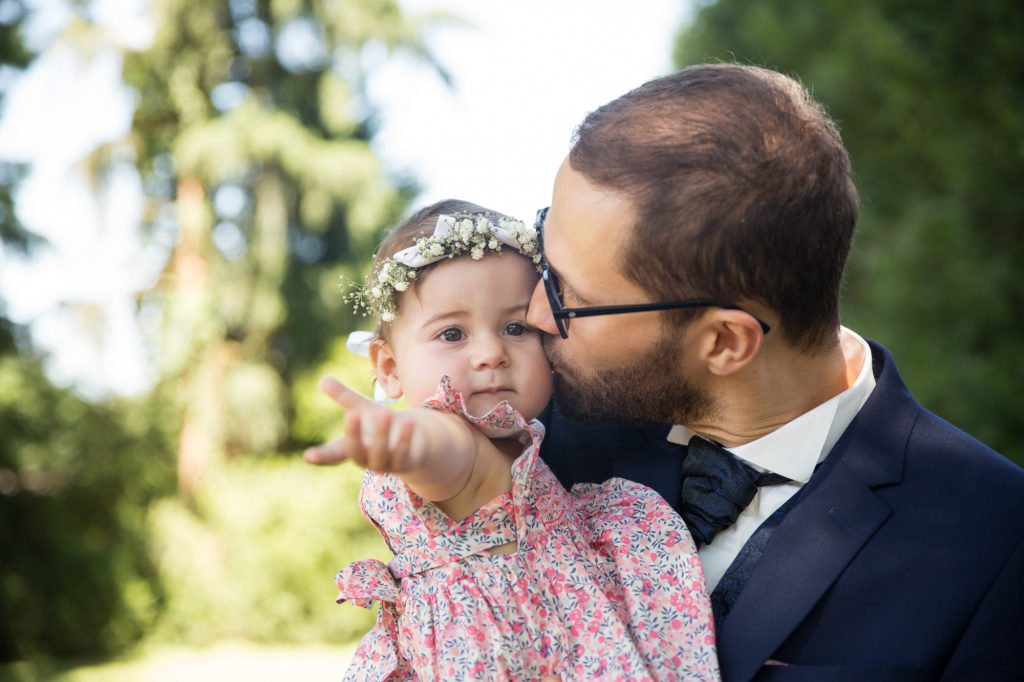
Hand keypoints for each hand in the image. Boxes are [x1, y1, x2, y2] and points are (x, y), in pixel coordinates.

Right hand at [303, 376, 419, 472]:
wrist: (414, 440)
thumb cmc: (381, 424)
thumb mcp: (363, 409)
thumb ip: (345, 398)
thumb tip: (323, 379)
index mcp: (353, 447)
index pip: (333, 454)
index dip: (321, 456)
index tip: (308, 456)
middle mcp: (367, 459)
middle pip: (356, 453)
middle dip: (354, 435)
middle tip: (351, 413)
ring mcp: (386, 464)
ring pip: (380, 455)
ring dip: (381, 435)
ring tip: (384, 413)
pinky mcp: (405, 464)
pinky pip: (403, 455)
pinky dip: (404, 440)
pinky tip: (409, 423)